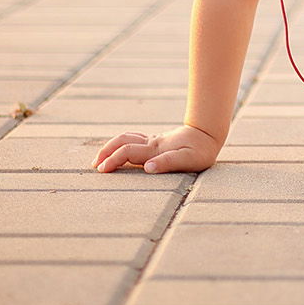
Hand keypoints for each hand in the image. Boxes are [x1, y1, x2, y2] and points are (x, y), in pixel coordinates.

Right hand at [91, 124, 220, 173]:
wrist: (208, 134)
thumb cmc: (201, 150)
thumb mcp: (189, 159)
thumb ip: (168, 162)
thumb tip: (148, 168)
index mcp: (155, 150)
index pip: (128, 152)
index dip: (113, 160)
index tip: (102, 170)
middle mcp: (151, 144)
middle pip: (122, 143)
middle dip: (106, 152)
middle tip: (95, 166)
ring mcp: (152, 141)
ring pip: (126, 138)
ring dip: (111, 146)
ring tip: (100, 159)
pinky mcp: (156, 141)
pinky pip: (132, 139)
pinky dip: (120, 144)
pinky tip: (117, 151)